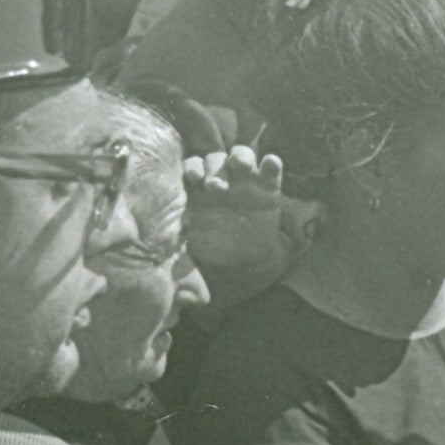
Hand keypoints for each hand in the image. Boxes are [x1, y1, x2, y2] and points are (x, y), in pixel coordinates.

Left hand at [183, 144, 286, 275]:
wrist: (246, 265)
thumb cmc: (215, 256)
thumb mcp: (193, 255)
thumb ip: (181, 262)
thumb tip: (172, 288)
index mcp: (199, 191)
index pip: (192, 168)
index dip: (193, 169)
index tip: (194, 180)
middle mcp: (221, 181)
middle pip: (216, 158)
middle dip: (215, 165)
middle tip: (217, 185)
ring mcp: (245, 184)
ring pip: (242, 156)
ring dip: (240, 157)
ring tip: (240, 167)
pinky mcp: (269, 189)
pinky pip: (271, 170)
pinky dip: (272, 164)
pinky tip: (271, 164)